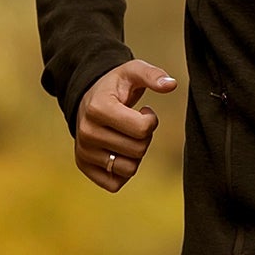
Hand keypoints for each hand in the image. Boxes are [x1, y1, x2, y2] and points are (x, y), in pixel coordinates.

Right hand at [75, 60, 176, 192]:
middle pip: (138, 150)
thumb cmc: (116, 86)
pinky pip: (115, 184)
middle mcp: (86, 132)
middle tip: (134, 124)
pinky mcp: (83, 166)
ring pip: (129, 169)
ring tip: (126, 136)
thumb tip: (171, 84)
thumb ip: (153, 75)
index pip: (143, 129)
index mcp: (98, 109)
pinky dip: (123, 171)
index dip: (151, 120)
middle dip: (145, 137)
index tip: (144, 111)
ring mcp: (83, 151)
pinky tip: (119, 152)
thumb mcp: (133, 71)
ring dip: (135, 154)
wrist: (88, 98)